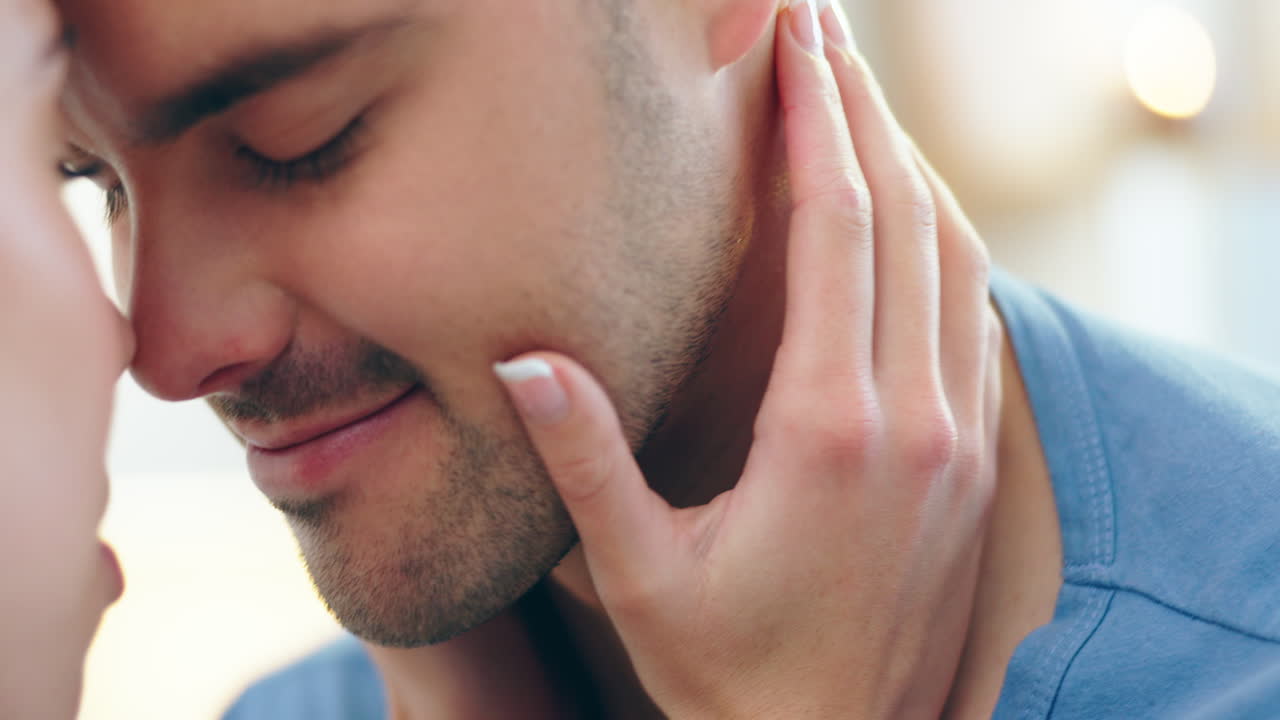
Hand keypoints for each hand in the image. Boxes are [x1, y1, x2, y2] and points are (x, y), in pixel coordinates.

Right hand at [494, 0, 999, 716]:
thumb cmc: (731, 676)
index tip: (796, 42)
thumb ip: (586, 460)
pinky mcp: (973, 461)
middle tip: (825, 30)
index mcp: (830, 431)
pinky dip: (941, 238)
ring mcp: (958, 438)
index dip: (817, 120)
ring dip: (910, 164)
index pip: (836, 228)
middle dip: (864, 109)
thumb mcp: (639, 575)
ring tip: (860, 99)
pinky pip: (971, 313)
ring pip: (955, 255)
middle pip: (906, 214)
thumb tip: (522, 357)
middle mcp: (913, 418)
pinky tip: (909, 213)